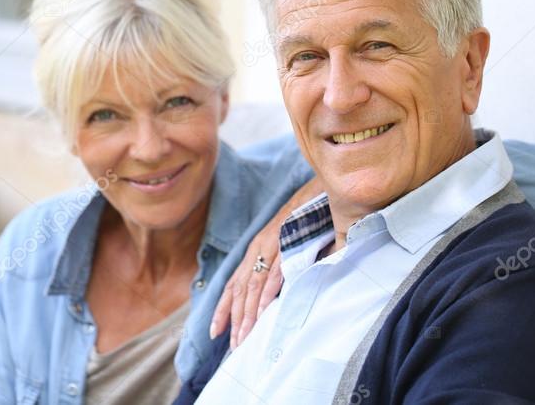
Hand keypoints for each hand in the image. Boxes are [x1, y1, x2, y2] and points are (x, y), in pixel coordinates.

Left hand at [210, 176, 322, 347]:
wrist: (319, 189)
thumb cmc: (304, 218)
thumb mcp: (286, 242)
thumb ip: (278, 265)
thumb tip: (274, 295)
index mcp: (255, 249)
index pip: (234, 283)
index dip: (223, 308)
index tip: (214, 332)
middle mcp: (257, 247)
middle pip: (241, 290)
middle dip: (235, 320)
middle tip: (233, 346)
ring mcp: (271, 244)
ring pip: (254, 286)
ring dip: (248, 314)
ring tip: (244, 338)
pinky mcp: (287, 243)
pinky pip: (275, 273)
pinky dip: (267, 294)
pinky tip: (262, 313)